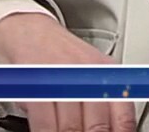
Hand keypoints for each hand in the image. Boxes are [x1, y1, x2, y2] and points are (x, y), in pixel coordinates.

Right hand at [0, 12, 136, 131]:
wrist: (25, 28)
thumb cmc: (57, 54)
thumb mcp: (89, 73)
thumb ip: (101, 102)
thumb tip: (112, 129)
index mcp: (107, 74)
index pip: (123, 118)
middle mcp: (89, 75)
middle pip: (98, 126)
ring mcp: (64, 78)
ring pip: (71, 127)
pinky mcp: (38, 84)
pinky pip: (45, 123)